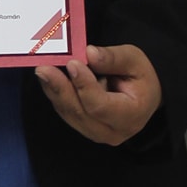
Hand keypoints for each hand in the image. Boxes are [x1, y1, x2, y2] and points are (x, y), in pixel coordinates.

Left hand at [35, 43, 161, 146]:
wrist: (142, 97)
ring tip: (43, 70)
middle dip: (61, 89)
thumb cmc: (139, 78)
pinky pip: (65, 112)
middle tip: (44, 68)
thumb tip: (90, 53)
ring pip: (69, 114)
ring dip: (54, 91)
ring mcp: (96, 133)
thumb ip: (113, 58)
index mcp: (132, 116)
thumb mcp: (134, 61)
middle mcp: (113, 132)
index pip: (101, 106)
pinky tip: (49, 77)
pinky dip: (56, 94)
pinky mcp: (83, 128)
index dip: (84, 86)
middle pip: (81, 113)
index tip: (73, 64)